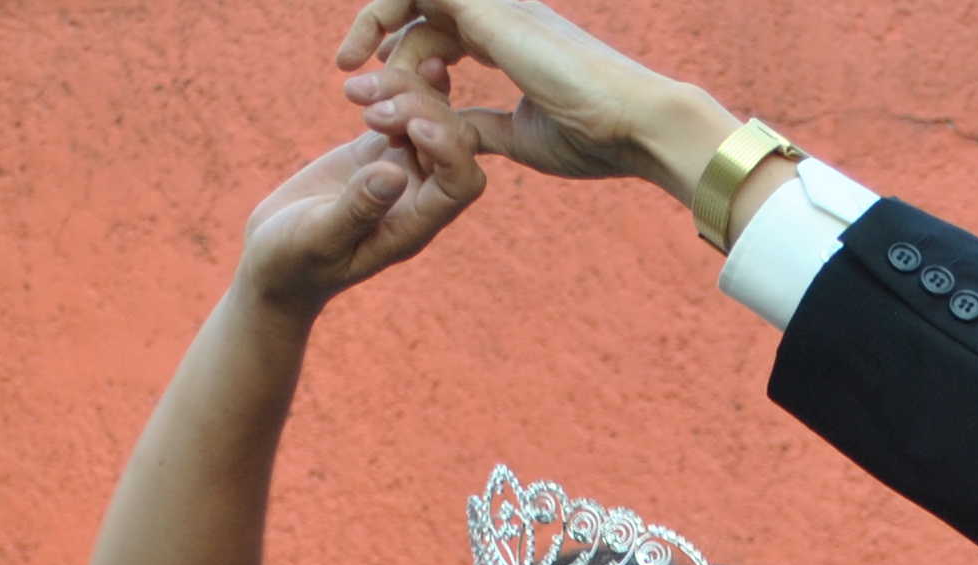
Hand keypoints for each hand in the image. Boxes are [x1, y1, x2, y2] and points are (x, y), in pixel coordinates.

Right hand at [233, 89, 486, 319]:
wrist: (273, 261)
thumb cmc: (294, 264)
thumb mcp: (318, 239)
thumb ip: (357, 210)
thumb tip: (395, 173)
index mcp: (415, 225)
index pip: (462, 183)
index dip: (451, 150)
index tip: (412, 127)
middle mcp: (418, 196)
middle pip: (455, 140)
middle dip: (423, 112)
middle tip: (372, 110)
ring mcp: (401, 169)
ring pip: (431, 115)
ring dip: (404, 91)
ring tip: (357, 92)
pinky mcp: (376, 149)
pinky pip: (402, 109)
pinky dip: (390, 89)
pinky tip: (359, 86)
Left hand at [337, 0, 722, 195]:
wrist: (630, 124)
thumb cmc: (594, 138)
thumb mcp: (521, 138)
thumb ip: (483, 128)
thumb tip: (453, 136)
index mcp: (511, 41)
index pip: (442, 34)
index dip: (408, 63)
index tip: (382, 105)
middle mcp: (500, 15)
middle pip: (420, 11)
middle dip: (379, 44)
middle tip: (349, 86)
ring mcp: (494, 6)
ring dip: (372, 29)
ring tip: (347, 74)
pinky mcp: (487, 9)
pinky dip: (381, 13)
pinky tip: (360, 55)